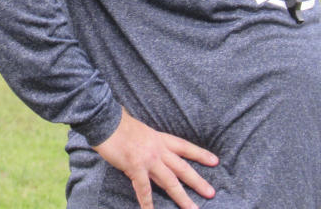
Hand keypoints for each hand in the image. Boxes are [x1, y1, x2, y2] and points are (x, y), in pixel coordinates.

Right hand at [93, 108, 218, 208]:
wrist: (105, 120)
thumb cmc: (118, 123)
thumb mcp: (139, 129)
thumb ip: (146, 139)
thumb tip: (146, 141)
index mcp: (159, 138)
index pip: (184, 147)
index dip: (200, 154)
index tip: (215, 161)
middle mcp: (158, 149)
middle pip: (182, 167)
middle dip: (197, 181)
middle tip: (211, 193)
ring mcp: (148, 159)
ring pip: (170, 181)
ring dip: (181, 196)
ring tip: (192, 208)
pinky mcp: (135, 167)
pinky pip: (144, 189)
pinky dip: (147, 202)